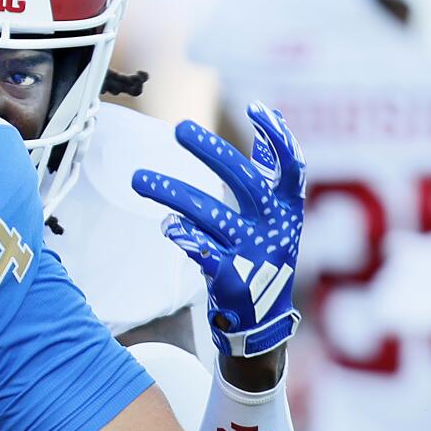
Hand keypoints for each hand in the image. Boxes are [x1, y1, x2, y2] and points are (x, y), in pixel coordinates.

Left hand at [133, 103, 304, 357]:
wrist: (260, 322)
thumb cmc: (261, 257)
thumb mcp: (274, 216)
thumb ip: (268, 172)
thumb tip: (268, 116)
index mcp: (288, 211)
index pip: (292, 168)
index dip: (279, 138)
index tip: (255, 108)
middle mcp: (274, 230)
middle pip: (244, 183)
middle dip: (212, 153)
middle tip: (179, 128)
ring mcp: (253, 255)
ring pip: (211, 215)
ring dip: (173, 193)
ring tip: (138, 179)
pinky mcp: (231, 280)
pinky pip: (203, 253)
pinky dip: (184, 237)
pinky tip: (167, 225)